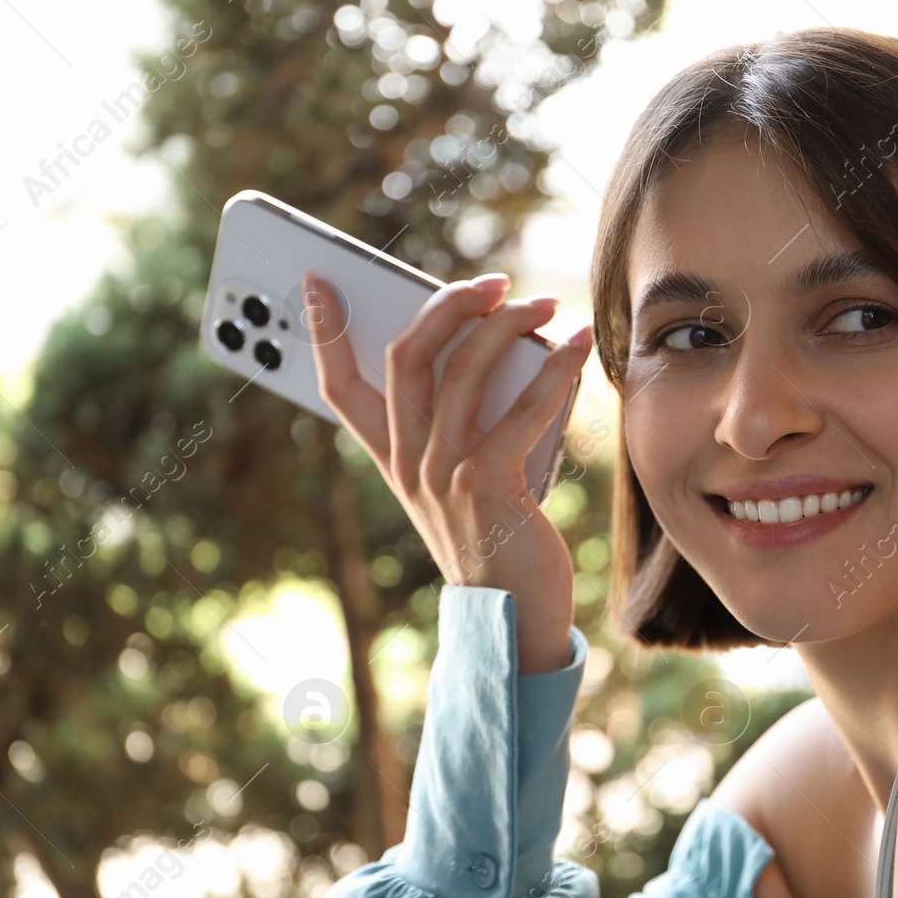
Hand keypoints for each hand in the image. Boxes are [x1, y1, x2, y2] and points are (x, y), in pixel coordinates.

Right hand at [304, 271, 591, 674]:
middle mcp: (408, 464)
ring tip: (543, 304)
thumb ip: (463, 425)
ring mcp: (442, 474)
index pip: (338, 389)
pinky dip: (556, 368)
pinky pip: (521, 407)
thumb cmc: (496, 541)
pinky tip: (579, 345)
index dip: (323, 332)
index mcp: (391, 462)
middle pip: (404, 357)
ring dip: (506, 324)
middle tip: (490, 282)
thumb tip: (500, 348)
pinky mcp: (487, 485)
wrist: (514, 617)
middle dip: (444, 304)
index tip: (318, 279)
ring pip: (462, 370)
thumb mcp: (460, 482)